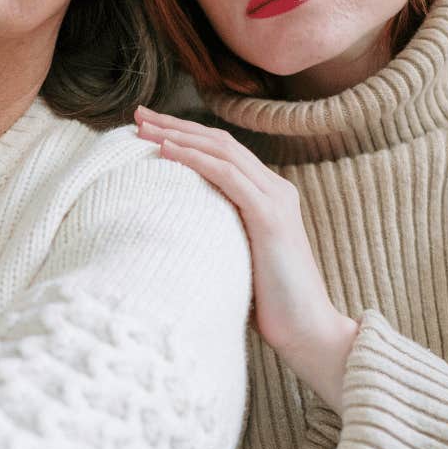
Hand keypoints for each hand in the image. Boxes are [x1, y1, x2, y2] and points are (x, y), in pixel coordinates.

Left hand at [136, 107, 357, 411]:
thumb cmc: (271, 307)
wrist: (309, 333)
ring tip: (144, 128)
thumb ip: (219, 237)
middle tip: (138, 115)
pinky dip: (195, 159)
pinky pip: (227, 176)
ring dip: (179, 135)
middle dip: (176, 125)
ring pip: (222, 151)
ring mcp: (275, 200)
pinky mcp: (270, 218)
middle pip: (219, 142)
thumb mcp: (238, 260)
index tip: (148, 129)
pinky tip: (167, 151)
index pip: (222, 153)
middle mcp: (275, 189)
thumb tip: (177, 234)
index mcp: (269, 196)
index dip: (185, 135)